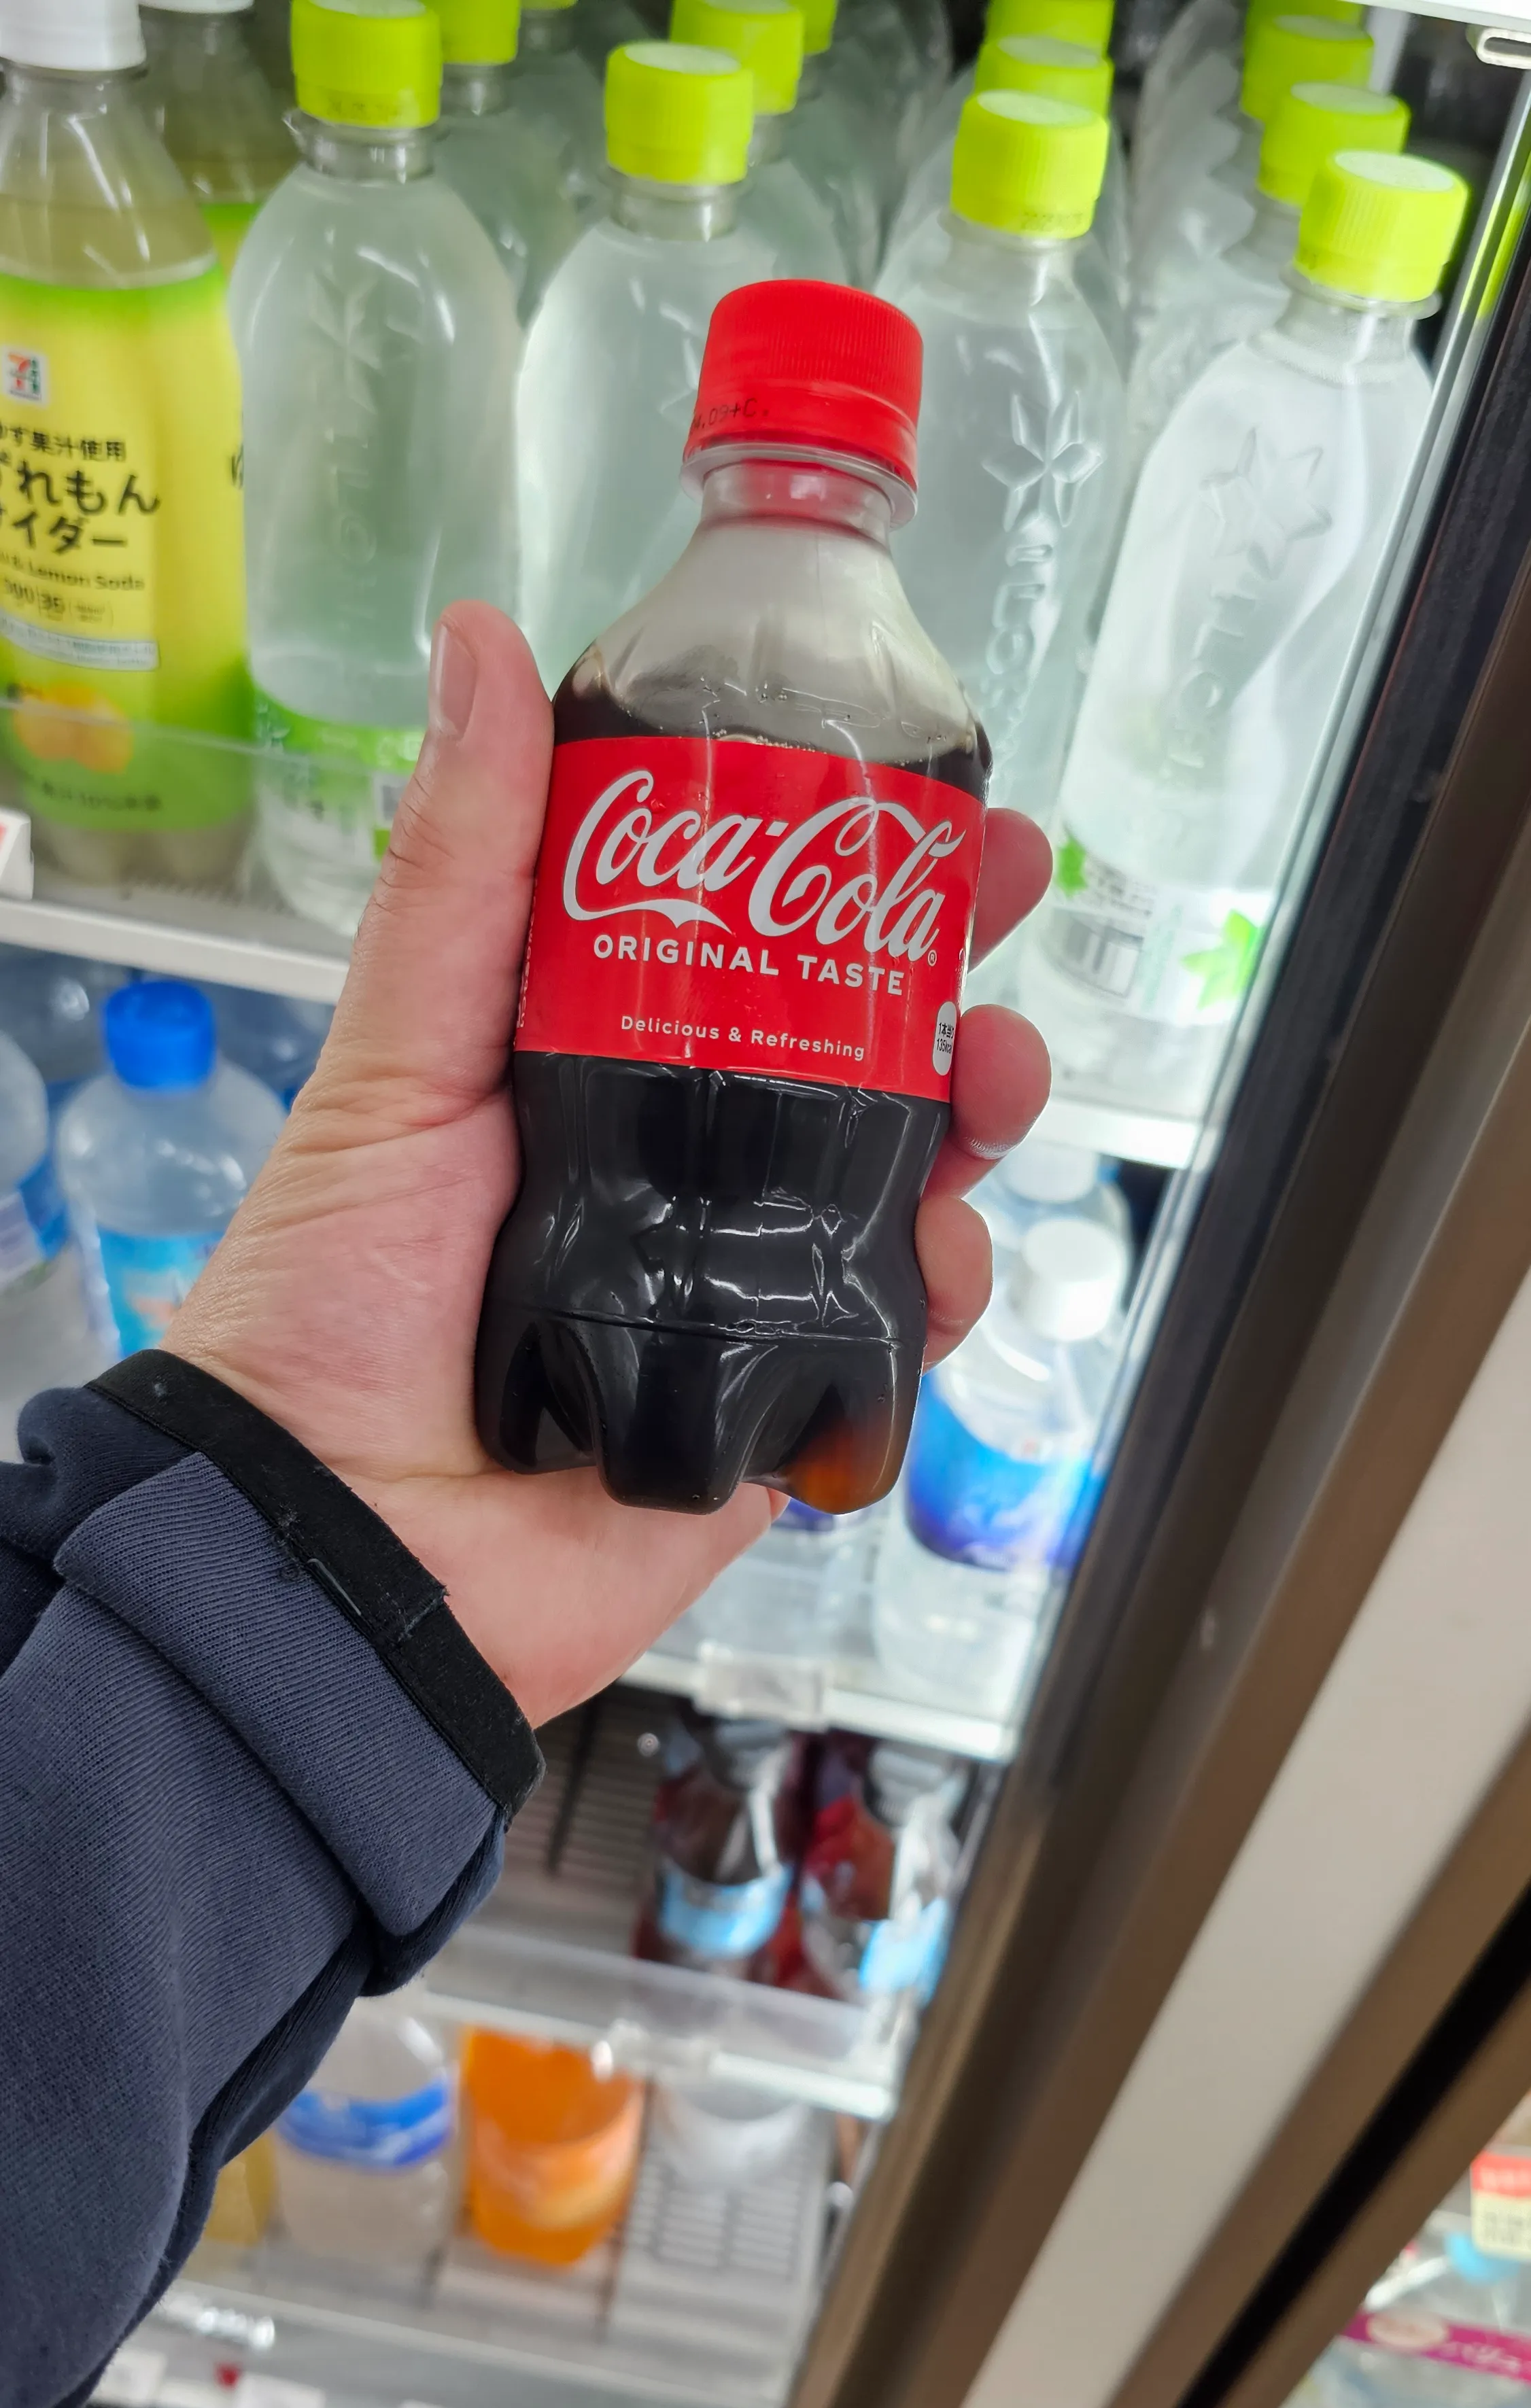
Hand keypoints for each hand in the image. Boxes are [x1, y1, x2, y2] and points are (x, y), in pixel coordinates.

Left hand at [167, 606, 1050, 1723]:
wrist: (339, 1543)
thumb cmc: (334, 1301)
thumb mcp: (396, 1057)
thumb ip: (464, 871)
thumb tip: (483, 639)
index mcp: (590, 1067)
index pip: (744, 938)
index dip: (840, 863)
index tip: (922, 791)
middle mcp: (676, 1166)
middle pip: (851, 1049)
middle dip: (946, 972)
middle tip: (1005, 907)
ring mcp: (735, 1283)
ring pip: (899, 1178)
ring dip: (972, 1113)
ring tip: (992, 1082)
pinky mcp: (776, 1403)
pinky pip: (894, 1332)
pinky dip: (939, 1287)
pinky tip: (936, 1253)